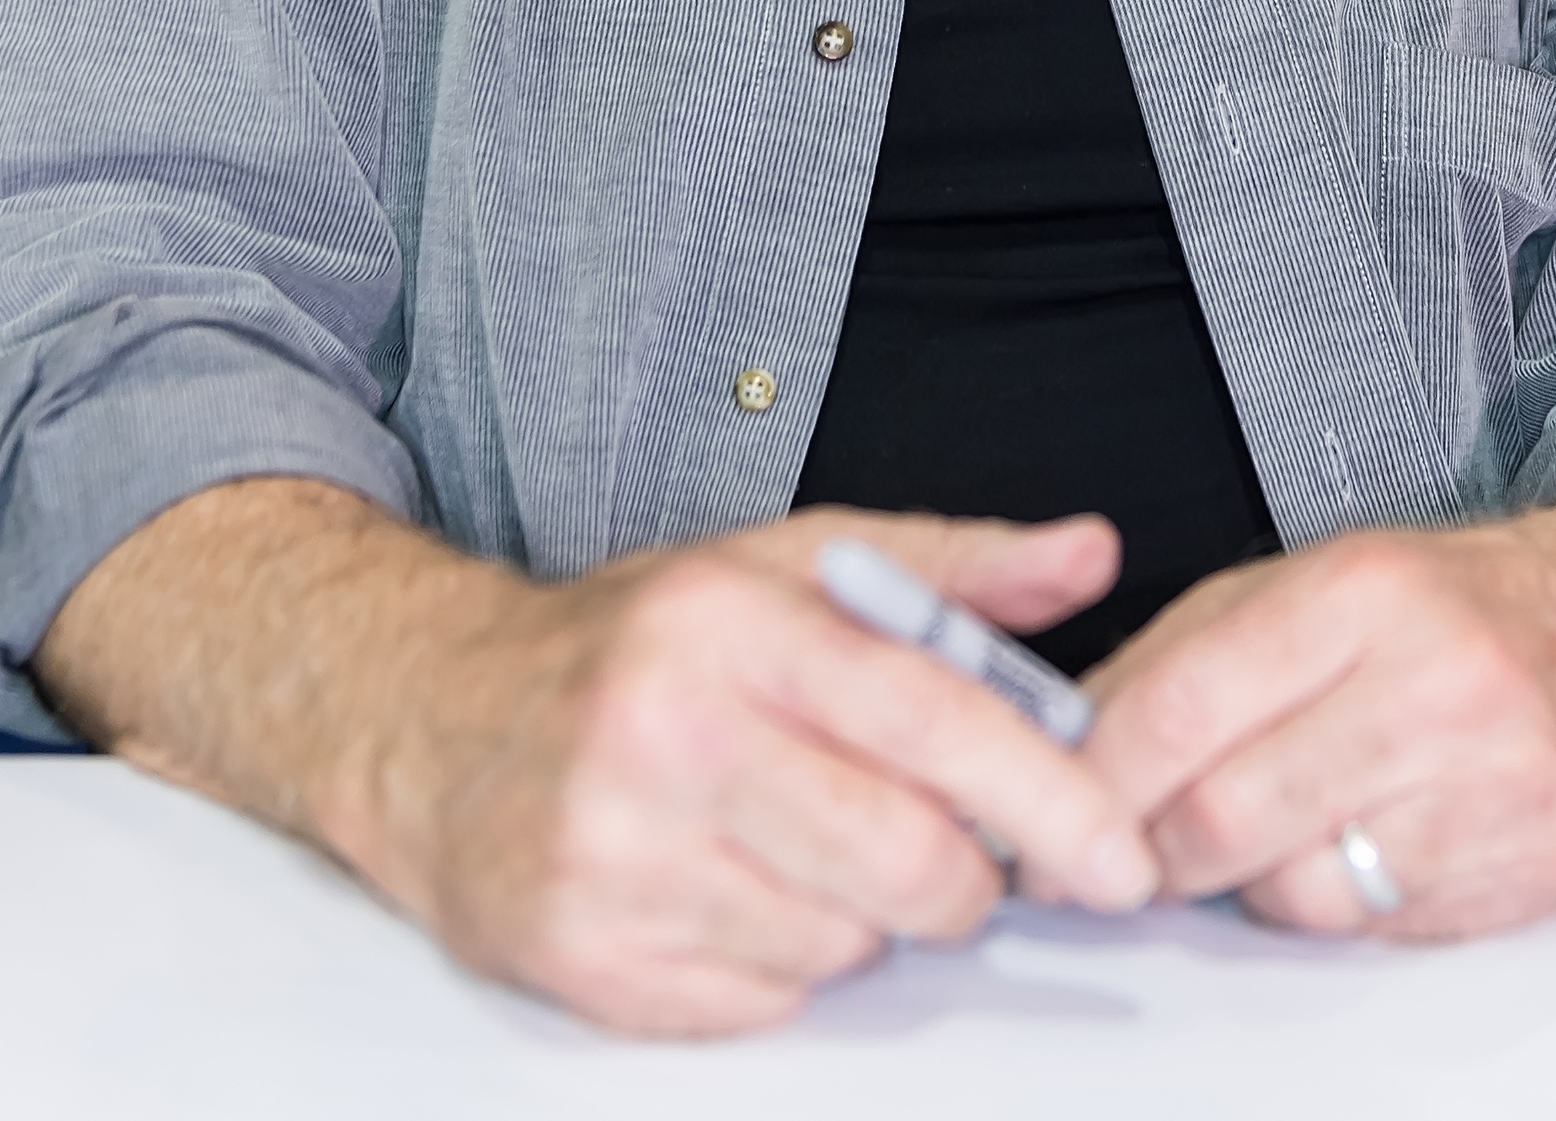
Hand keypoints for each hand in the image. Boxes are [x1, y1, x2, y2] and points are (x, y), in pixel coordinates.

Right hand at [87, 494, 1155, 1038]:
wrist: (435, 717)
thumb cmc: (642, 642)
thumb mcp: (790, 565)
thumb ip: (952, 568)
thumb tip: (1092, 551)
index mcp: (735, 622)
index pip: (933, 719)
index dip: (1047, 799)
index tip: (1119, 857)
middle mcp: (670, 734)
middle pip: (907, 862)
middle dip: (959, 876)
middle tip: (938, 844)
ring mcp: (618, 856)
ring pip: (843, 945)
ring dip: (859, 915)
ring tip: (798, 842)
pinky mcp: (583, 958)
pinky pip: (762, 1004)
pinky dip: (778, 962)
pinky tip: (731, 889)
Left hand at [1078, 505, 1555, 942]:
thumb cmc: (1445, 608)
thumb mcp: (1308, 585)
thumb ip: (1185, 654)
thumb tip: (1072, 739)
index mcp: (1363, 592)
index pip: (1187, 706)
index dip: (1098, 778)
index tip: (1052, 814)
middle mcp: (1437, 683)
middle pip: (1227, 815)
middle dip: (1152, 850)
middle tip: (1127, 854)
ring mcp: (1497, 783)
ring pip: (1299, 892)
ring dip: (1249, 883)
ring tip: (1264, 832)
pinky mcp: (1540, 866)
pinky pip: (1380, 927)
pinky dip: (1338, 902)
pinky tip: (1353, 845)